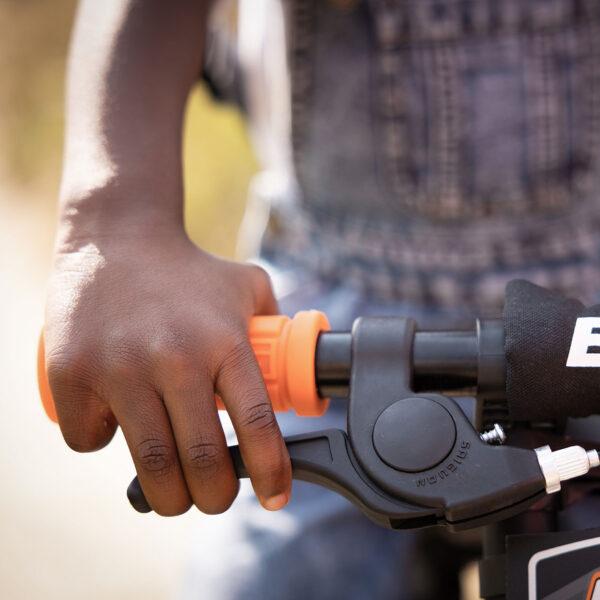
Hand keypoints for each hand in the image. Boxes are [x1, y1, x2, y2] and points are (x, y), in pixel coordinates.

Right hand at [44, 224, 290, 515]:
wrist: (116, 239)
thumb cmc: (189, 271)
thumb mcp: (247, 287)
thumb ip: (277, 327)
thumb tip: (301, 370)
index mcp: (225, 341)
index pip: (257, 423)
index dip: (271, 472)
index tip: (276, 498)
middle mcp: (176, 357)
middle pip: (204, 461)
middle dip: (215, 498)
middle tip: (216, 498)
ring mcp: (121, 366)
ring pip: (150, 466)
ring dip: (168, 497)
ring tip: (174, 492)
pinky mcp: (73, 372)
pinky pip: (88, 439)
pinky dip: (102, 445)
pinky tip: (114, 425)